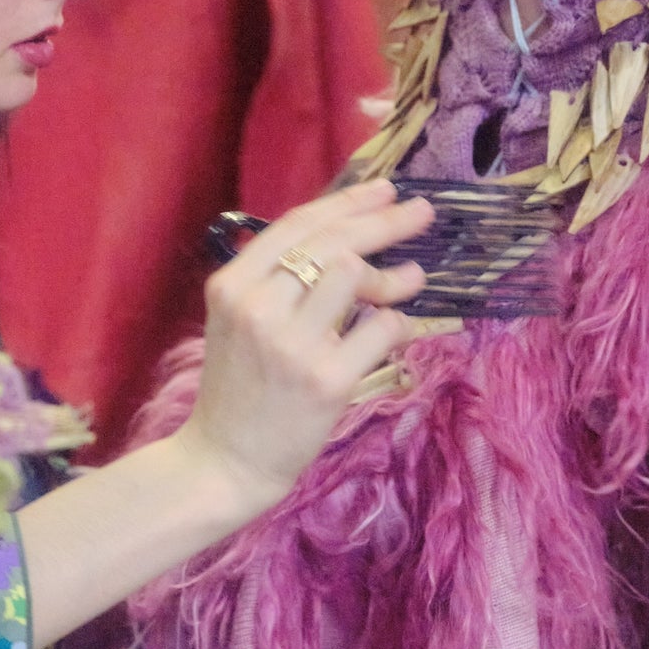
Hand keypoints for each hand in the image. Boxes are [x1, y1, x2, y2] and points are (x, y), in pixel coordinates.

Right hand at [174, 180, 431, 517]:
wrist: (225, 460)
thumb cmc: (239, 388)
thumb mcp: (238, 321)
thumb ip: (278, 279)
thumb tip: (351, 238)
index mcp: (232, 285)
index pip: (297, 225)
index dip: (347, 202)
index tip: (385, 189)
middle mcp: (258, 307)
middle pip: (333, 243)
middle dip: (386, 221)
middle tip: (422, 213)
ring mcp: (292, 345)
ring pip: (355, 274)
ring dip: (393, 276)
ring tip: (412, 280)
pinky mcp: (326, 381)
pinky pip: (381, 329)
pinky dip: (399, 324)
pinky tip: (398, 330)